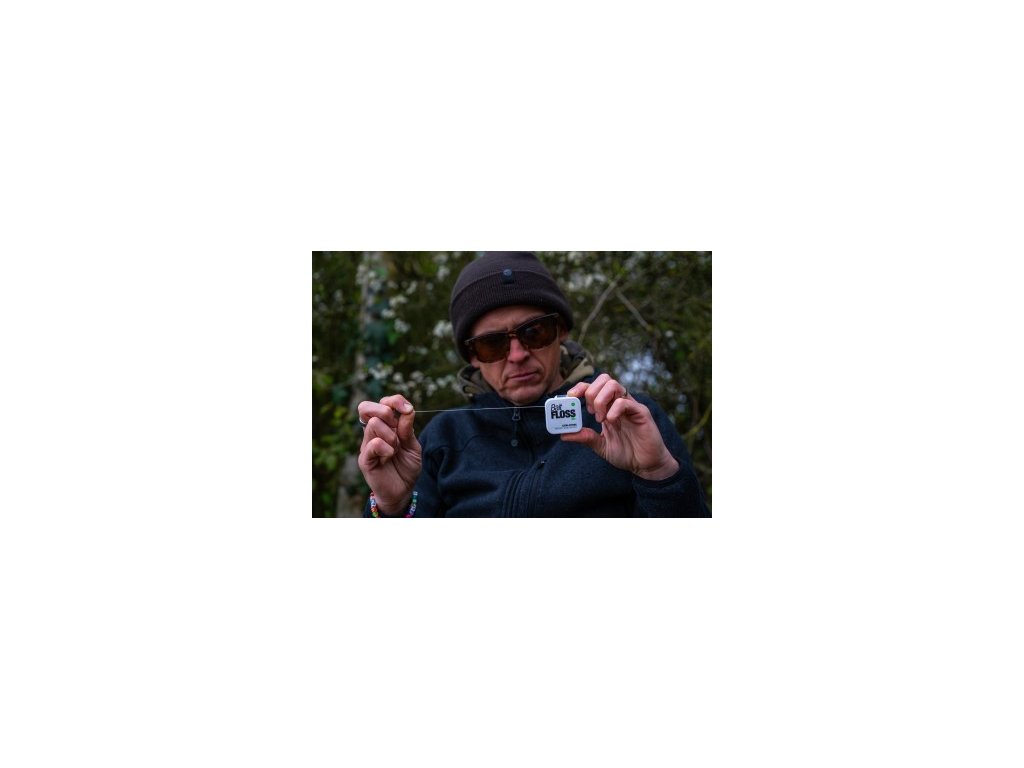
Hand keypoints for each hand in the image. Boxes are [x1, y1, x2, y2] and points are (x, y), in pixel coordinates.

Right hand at [357, 394, 421, 514]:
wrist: (403, 491)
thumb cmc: (407, 467)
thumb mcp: (413, 446)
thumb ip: (408, 429)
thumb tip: (407, 409)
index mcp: (385, 426)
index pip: (382, 403)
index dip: (394, 400)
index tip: (407, 409)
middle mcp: (373, 433)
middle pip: (366, 407)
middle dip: (385, 411)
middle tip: (396, 426)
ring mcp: (367, 445)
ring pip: (374, 424)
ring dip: (391, 435)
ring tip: (396, 449)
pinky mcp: (365, 459)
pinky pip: (373, 444)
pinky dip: (386, 448)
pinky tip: (390, 456)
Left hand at [562, 375, 679, 480]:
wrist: (646, 465)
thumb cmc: (626, 453)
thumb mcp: (600, 446)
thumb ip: (585, 437)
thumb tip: (563, 435)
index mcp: (608, 407)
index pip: (594, 387)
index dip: (580, 387)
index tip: (570, 397)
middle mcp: (619, 403)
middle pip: (604, 379)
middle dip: (591, 392)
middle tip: (589, 411)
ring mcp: (630, 406)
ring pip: (614, 385)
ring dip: (601, 399)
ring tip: (600, 418)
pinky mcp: (641, 413)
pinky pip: (625, 402)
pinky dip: (613, 409)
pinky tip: (611, 422)